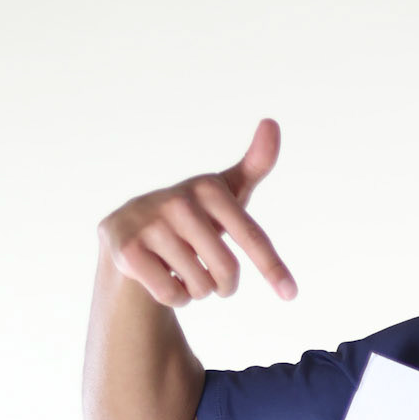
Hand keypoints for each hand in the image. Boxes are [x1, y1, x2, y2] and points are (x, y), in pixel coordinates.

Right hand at [97, 117, 296, 307]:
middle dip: (225, 285)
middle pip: (227, 271)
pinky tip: (162, 276)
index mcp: (209, 188)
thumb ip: (254, 164)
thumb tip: (272, 122)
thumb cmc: (193, 213)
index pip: (251, 236)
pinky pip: (172, 295)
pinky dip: (174, 297)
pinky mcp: (128, 249)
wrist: (131, 226)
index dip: (273, 268)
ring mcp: (150, 224)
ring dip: (198, 291)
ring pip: (199, 287)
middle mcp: (179, 202)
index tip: (291, 295)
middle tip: (214, 278)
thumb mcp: (224, 190)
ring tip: (182, 269)